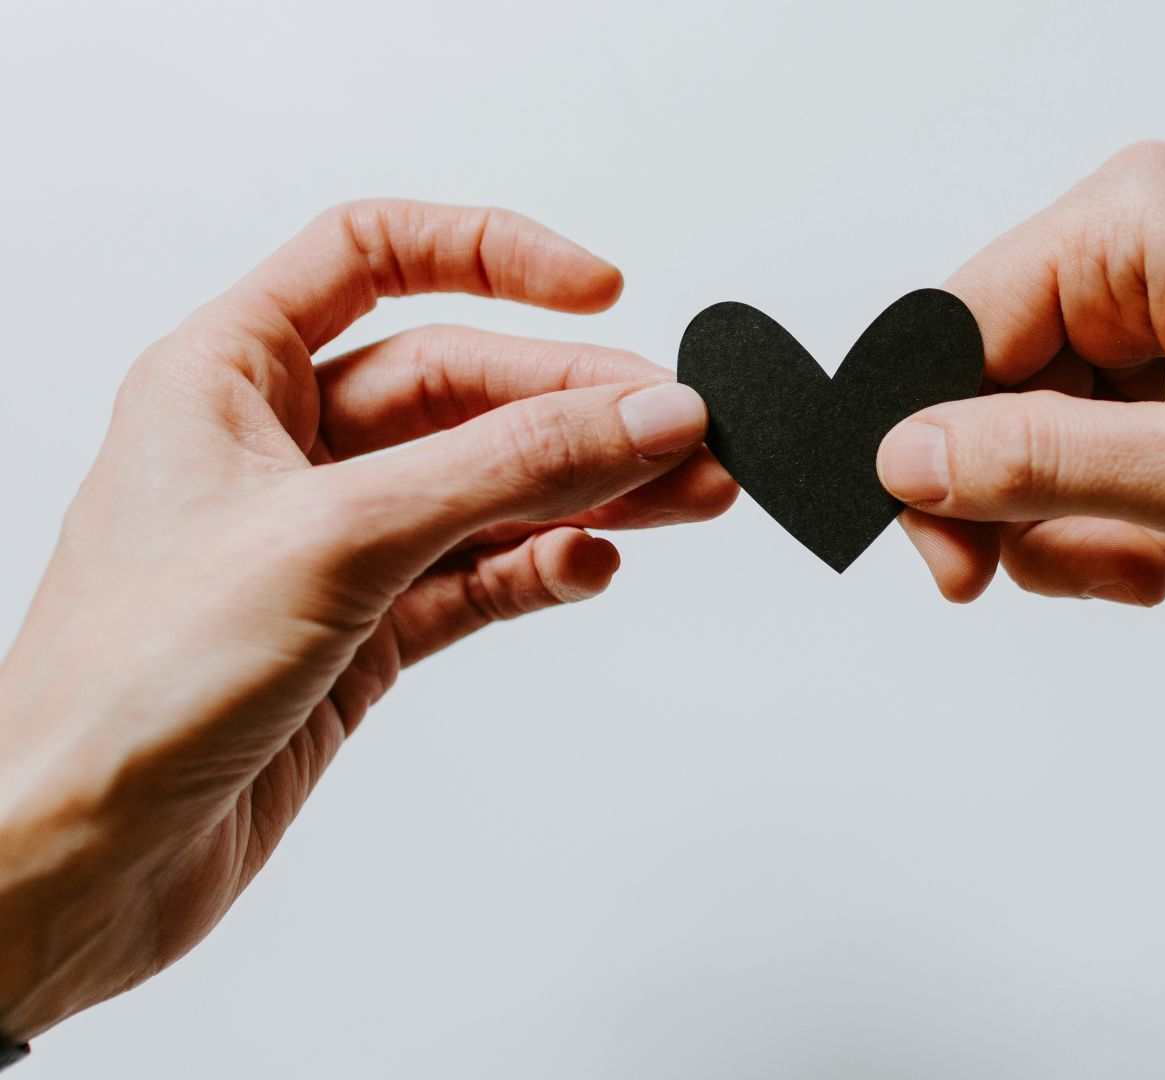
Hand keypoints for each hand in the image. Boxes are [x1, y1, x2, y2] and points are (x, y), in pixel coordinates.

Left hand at [0, 201, 735, 1038]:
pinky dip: (543, 568)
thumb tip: (643, 411)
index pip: (373, 255)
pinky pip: (479, 575)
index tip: (600, 290)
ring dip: (589, 489)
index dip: (491, 255)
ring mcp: (328, 543)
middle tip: (685, 431)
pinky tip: (589, 568)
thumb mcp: (339, 538)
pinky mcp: (362, 632)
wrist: (77, 862)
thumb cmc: (127, 685)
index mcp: (228, 375)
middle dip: (580, 404)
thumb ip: (507, 468)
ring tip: (688, 496)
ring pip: (487, 485)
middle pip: (462, 384)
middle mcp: (279, 448)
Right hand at [878, 140, 1164, 603]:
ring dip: (1109, 523)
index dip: (936, 466)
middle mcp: (1134, 242)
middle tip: (1134, 571)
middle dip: (1050, 512)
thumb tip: (903, 462)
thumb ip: (1043, 466)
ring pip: (1051, 438)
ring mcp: (1164, 294)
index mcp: (1127, 228)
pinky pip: (1111, 442)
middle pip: (995, 398)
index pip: (946, 339)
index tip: (963, 574)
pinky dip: (1149, 509)